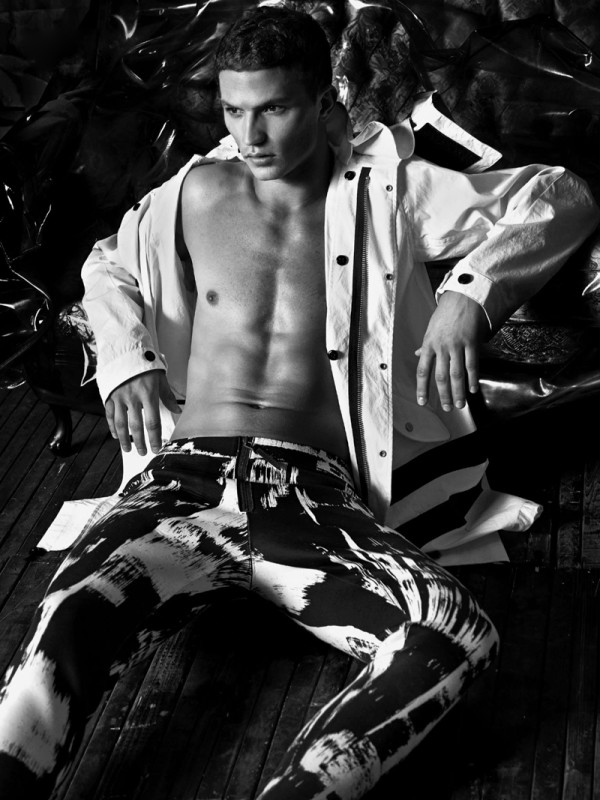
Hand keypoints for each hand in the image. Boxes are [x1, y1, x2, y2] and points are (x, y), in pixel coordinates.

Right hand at [105, 370, 180, 454]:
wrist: (125, 350)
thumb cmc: (145, 364)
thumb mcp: (160, 378)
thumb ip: (167, 396)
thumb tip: (178, 410)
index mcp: (148, 394)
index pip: (153, 422)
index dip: (155, 438)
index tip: (157, 448)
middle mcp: (133, 397)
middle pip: (136, 426)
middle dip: (140, 442)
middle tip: (143, 453)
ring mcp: (119, 397)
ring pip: (120, 423)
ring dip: (125, 439)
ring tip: (128, 449)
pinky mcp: (109, 395)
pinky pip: (110, 414)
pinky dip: (112, 427)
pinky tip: (116, 435)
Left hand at [415, 291, 487, 411]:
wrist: (463, 297)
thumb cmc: (446, 313)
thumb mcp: (431, 328)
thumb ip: (426, 344)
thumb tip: (417, 354)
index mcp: (429, 344)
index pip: (422, 371)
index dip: (422, 388)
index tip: (423, 402)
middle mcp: (441, 347)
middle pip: (440, 377)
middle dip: (443, 395)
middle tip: (447, 408)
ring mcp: (457, 345)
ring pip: (456, 374)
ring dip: (458, 391)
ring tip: (460, 404)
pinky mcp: (471, 342)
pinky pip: (472, 365)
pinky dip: (472, 379)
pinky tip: (473, 389)